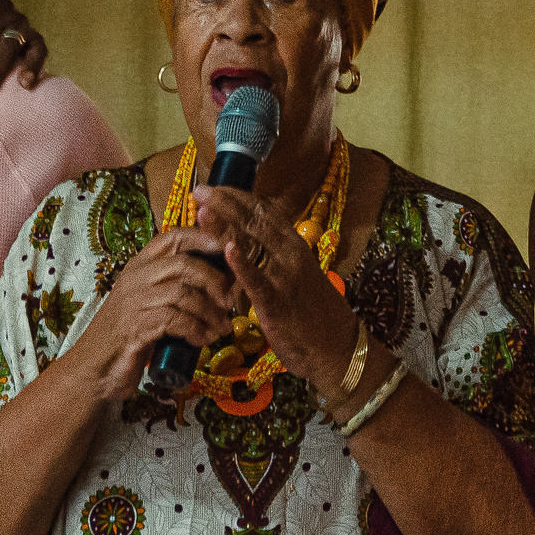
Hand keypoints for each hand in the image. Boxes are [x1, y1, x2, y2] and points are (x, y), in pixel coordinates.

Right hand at [69, 228, 240, 400]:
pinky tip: (203, 340)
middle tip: (229, 303)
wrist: (95, 369)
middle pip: (185, 264)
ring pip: (183, 293)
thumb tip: (222, 283)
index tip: (227, 251)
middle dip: (215, 282)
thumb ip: (175, 289)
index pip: (173, 237)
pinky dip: (196, 330)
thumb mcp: (150, 304)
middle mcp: (135, 279)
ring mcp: (133, 302)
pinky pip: (175, 321)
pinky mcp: (135, 328)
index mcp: (139, 267)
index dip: (204, 239)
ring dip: (210, 312)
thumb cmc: (129, 336)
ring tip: (221, 329)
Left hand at [196, 186, 359, 389]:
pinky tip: (227, 249)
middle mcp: (291, 254)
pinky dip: (242, 264)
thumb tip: (241, 237)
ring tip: (202, 211)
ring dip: (226, 225)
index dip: (237, 197)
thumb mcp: (295, 274)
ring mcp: (285, 277)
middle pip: (255, 221)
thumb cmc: (312, 311)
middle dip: (225, 203)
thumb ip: (272, 255)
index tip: (213, 187)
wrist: (337, 347)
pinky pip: (257, 281)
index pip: (264, 211)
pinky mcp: (278, 304)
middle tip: (198, 191)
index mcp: (294, 244)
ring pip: (253, 245)